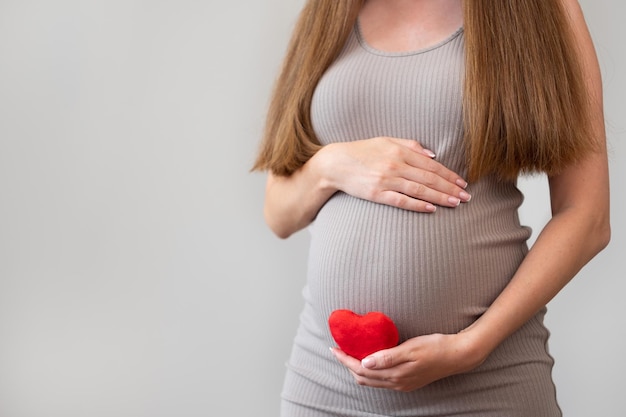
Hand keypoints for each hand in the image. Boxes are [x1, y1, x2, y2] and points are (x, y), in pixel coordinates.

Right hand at [321, 137, 470, 211]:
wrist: (336, 163)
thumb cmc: (362, 152)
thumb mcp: (386, 141)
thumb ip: (410, 146)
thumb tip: (432, 155)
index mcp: (399, 151)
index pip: (431, 165)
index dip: (449, 175)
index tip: (463, 183)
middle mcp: (395, 165)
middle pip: (429, 178)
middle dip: (451, 188)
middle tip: (466, 197)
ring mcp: (386, 180)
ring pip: (419, 190)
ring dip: (440, 197)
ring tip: (456, 203)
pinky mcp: (376, 194)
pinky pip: (401, 201)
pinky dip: (417, 205)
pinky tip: (431, 209)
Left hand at [330, 332, 485, 391]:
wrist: (458, 355)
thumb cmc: (435, 346)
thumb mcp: (410, 348)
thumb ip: (387, 357)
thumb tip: (365, 363)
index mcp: (395, 375)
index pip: (361, 369)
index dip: (345, 359)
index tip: (334, 348)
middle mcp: (397, 383)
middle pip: (363, 377)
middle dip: (347, 364)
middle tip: (338, 350)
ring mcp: (402, 384)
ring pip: (372, 381)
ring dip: (357, 369)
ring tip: (349, 354)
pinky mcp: (408, 381)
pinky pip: (382, 380)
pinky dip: (370, 371)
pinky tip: (369, 360)